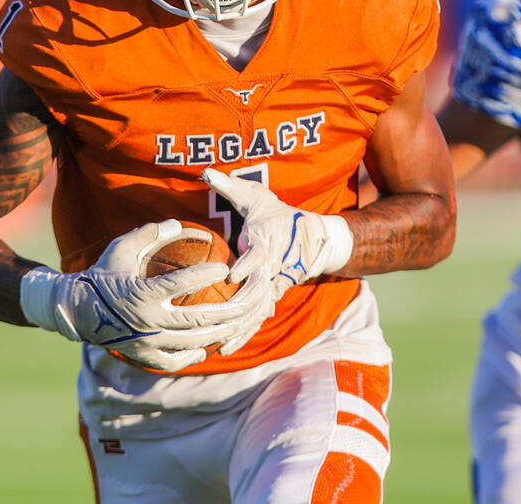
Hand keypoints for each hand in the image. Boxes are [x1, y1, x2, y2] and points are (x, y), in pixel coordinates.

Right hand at [20, 219, 252, 371]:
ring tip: (235, 326)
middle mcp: (146, 320)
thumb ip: (149, 234)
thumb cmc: (103, 274)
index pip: (180, 283)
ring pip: (189, 343)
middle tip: (244, 304)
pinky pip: (170, 361)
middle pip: (195, 320)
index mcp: (142, 293)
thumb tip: (177, 223)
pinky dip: (189, 356)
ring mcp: (144, 342)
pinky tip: (204, 348)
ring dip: (216, 335)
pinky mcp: (140, 355)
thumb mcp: (121, 248)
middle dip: (225, 313)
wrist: (75, 310)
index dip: (205, 274)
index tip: (224, 267)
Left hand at [202, 168, 352, 354]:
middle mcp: (271, 269)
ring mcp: (273, 286)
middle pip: (257, 292)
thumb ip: (231, 186)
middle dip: (239, 308)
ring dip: (239, 328)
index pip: (258, 255)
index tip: (232, 275)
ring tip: (219, 345)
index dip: (246, 265)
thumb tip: (205, 171)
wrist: (314, 238)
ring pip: (257, 311)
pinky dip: (243, 334)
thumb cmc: (279, 214)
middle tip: (218, 321)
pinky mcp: (272, 296)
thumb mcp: (257, 197)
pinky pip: (257, 318)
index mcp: (266, 244)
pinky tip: (226, 349)